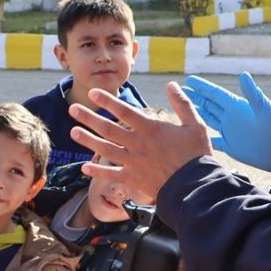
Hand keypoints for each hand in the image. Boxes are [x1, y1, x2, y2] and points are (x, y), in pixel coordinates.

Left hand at [68, 82, 211, 200]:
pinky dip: (97, 172)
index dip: (107, 101)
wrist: (194, 186)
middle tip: (73, 109)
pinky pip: (111, 175)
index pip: (124, 111)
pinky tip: (84, 167)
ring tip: (73, 132)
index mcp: (150, 128)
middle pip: (107, 129)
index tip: (92, 92)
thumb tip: (172, 85)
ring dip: (88, 140)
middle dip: (89, 118)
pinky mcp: (133, 179)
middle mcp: (137, 144)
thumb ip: (182, 103)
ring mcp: (133, 162)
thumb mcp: (195, 124)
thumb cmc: (197, 154)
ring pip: (105, 149)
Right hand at [179, 72, 270, 173]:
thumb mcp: (265, 109)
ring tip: (182, 107)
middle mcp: (231, 116)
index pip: (215, 94)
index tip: (188, 80)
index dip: (202, 87)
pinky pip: (212, 139)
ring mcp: (229, 131)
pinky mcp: (230, 145)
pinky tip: (191, 134)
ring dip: (196, 113)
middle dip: (194, 97)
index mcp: (238, 106)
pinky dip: (202, 136)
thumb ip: (253, 93)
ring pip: (208, 119)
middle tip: (179, 91)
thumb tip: (243, 74)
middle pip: (208, 104)